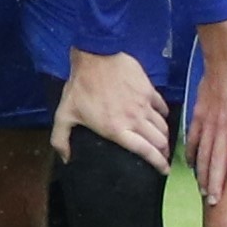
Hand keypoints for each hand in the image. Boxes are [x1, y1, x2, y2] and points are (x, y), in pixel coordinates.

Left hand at [50, 47, 171, 170]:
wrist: (96, 56)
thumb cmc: (80, 86)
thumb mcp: (64, 114)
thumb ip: (61, 139)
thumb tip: (65, 158)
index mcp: (117, 129)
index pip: (145, 151)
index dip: (158, 163)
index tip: (164, 171)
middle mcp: (135, 120)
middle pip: (159, 141)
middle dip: (164, 153)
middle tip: (162, 157)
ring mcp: (144, 104)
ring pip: (163, 126)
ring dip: (165, 136)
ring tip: (162, 141)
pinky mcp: (149, 90)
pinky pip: (162, 107)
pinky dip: (164, 115)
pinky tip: (161, 117)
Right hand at [186, 25, 226, 210]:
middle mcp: (222, 128)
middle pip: (217, 162)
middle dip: (216, 184)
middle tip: (214, 203)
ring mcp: (208, 123)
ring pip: (203, 154)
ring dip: (203, 174)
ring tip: (204, 191)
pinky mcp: (198, 115)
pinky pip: (193, 139)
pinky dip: (192, 153)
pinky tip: (191, 165)